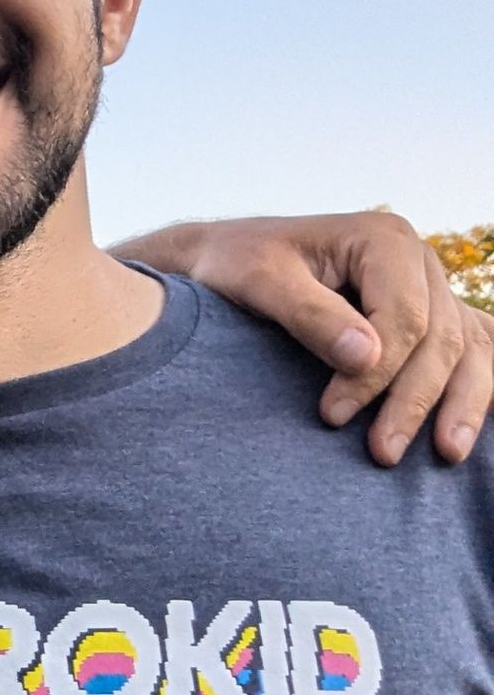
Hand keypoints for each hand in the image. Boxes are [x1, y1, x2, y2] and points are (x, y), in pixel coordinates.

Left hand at [117, 212, 491, 465]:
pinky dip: (473, 388)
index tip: (332, 414)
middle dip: (414, 400)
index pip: (404, 318)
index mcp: (384, 240)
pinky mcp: (428, 314)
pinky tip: (464, 426)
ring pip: (465, 350)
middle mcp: (418, 261)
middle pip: (440, 339)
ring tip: (446, 454)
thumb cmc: (236, 263)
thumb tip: (368, 357)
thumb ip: (309, 314)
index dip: (377, 375)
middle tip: (382, 452)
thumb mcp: (258, 280)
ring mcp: (429, 288)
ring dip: (457, 404)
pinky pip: (471, 352)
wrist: (225, 257)